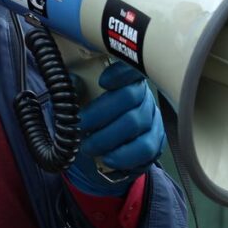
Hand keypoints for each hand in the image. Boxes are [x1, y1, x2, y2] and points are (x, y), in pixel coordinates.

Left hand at [65, 61, 164, 195]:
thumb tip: (71, 81)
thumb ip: (76, 90)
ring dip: (109, 138)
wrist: (99, 152)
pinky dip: (124, 156)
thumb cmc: (90, 121)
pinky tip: (108, 159)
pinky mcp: (156, 144)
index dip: (121, 73)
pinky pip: (147, 150)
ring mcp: (153, 121)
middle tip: (81, 127)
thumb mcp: (79, 102)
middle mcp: (143, 98)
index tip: (102, 81)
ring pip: (138, 124)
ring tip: (88, 147)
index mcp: (126, 81)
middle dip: (100, 113)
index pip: (131, 69)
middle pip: (130, 97)